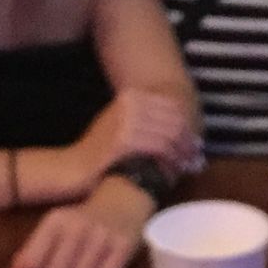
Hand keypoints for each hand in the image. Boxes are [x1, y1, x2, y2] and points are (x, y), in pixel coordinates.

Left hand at [0, 177, 151, 267]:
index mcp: (56, 220)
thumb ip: (28, 256)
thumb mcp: (53, 229)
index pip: (32, 263)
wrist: (123, 200)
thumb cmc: (80, 221)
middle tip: (69, 263)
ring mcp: (102, 236)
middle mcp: (78, 225)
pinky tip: (104, 262)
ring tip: (86, 263)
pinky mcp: (124, 246)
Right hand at [75, 89, 199, 183]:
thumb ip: (146, 121)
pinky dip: (170, 160)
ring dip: (182, 153)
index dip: (187, 127)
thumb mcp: (120, 125)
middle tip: (195, 158)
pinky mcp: (125, 140)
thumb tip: (178, 127)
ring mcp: (127, 121)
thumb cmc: (97, 152)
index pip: (172, 108)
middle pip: (174, 120)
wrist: (71, 168)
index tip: (195, 144)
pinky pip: (159, 149)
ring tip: (187, 167)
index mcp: (131, 96)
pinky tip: (174, 171)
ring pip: (169, 135)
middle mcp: (130, 104)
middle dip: (188, 141)